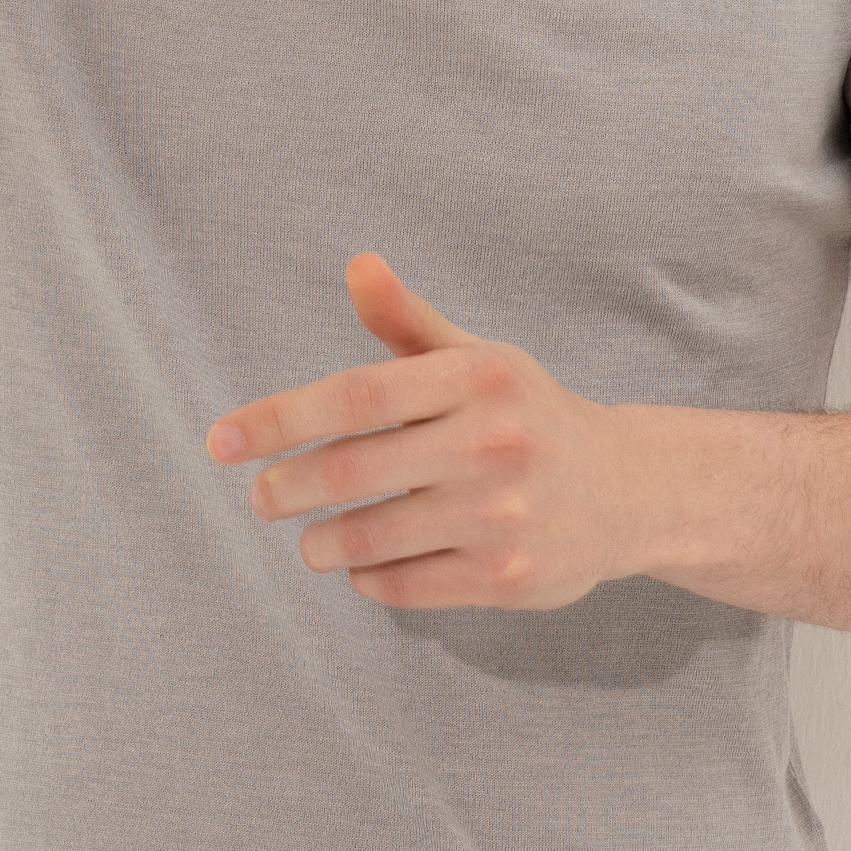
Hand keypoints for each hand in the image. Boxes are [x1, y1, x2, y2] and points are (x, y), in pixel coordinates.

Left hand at [205, 253, 633, 610]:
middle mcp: (494, 443)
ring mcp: (503, 515)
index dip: (279, 418)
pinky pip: (402, 586)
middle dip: (286, 489)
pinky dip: (368, 578)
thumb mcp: (477, 360)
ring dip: (321, 543)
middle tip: (261, 498)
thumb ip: (408, 321)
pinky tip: (366, 565)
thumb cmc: (526, 417)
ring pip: (368, 538)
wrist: (629, 491)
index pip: (356, 395)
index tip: (221, 441)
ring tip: (311, 539)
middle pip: (351, 470)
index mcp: (479, 378)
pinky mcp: (508, 578)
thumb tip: (358, 264)